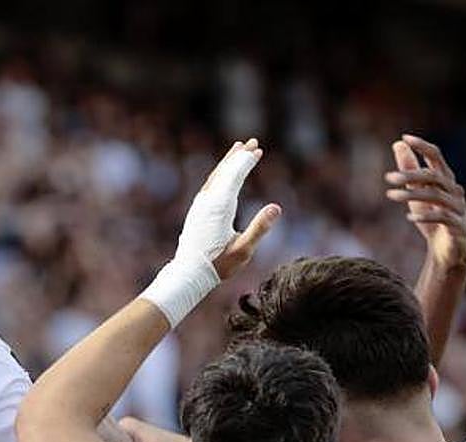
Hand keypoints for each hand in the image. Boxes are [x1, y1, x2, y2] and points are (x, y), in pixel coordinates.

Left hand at [143, 140, 280, 325]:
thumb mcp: (243, 250)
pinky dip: (219, 176)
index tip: (257, 149)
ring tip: (237, 150)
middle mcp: (207, 202)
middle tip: (252, 142)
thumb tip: (277, 207)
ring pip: (214, 177)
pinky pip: (209, 187)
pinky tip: (223, 175)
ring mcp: (199, 207)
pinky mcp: (196, 212)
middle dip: (238, 156)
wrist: (188, 274)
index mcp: (219, 207)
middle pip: (224, 172)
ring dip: (227, 163)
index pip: (234, 177)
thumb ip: (259, 228)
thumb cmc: (218, 265)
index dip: (246, 162)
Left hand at [385, 134, 465, 277]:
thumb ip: (410, 170)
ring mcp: (458, 208)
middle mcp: (454, 190)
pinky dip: (426, 215)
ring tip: (391, 195)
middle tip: (388, 178)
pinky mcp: (457, 226)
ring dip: (413, 194)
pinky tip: (409, 216)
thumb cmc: (433, 217)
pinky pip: (443, 217)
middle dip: (411, 175)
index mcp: (445, 179)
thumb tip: (398, 144)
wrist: (448, 249)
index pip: (437, 157)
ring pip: (437, 195)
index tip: (405, 138)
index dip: (422, 147)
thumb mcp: (417, 192)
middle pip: (435, 176)